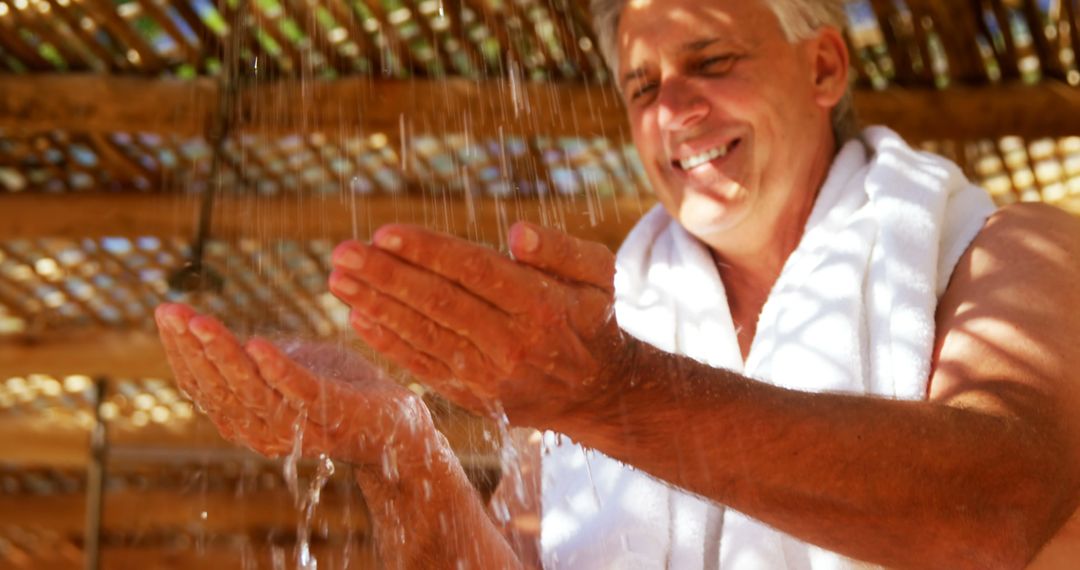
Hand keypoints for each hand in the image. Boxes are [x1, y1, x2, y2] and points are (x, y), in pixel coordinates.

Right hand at [153, 303, 443, 475]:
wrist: (397, 423)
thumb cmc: (338, 388)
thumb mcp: (283, 367)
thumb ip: (246, 358)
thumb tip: (200, 329)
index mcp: (246, 419)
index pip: (202, 385)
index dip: (180, 350)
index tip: (165, 312)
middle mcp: (263, 430)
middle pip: (218, 388)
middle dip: (193, 348)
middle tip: (174, 313)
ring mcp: (299, 426)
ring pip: (250, 390)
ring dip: (224, 355)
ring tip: (203, 323)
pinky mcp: (333, 414)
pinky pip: (298, 392)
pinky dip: (277, 369)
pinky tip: (258, 344)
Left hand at [327, 222, 631, 427]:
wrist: (604, 393)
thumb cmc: (598, 318)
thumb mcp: (601, 275)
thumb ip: (561, 250)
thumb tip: (516, 234)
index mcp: (541, 307)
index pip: (474, 272)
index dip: (427, 252)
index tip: (384, 233)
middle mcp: (513, 344)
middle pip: (439, 304)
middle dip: (386, 276)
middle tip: (341, 252)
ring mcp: (492, 376)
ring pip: (425, 336)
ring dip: (376, 307)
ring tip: (337, 280)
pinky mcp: (477, 397)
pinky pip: (427, 367)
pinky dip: (391, 344)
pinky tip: (359, 318)